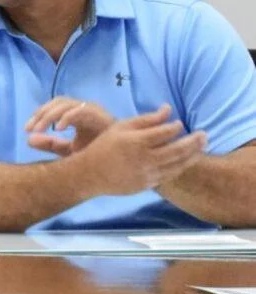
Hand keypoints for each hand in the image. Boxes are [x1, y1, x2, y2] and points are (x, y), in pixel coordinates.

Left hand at [25, 98, 115, 155]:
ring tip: (41, 128)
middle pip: (57, 102)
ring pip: (66, 104)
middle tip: (31, 128)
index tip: (27, 130)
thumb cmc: (99, 153)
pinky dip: (68, 117)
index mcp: (75, 115)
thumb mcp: (70, 151)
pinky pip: (81, 110)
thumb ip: (51, 144)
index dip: (38, 116)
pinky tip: (58, 128)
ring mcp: (92, 110)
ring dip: (51, 114)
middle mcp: (83, 109)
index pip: (52, 108)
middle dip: (42, 114)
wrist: (123, 160)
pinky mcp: (101, 115)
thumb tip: (28, 140)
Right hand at [72, 104, 205, 195]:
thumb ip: (146, 119)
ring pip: (178, 165)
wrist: (90, 174)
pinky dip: (181, 166)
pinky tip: (186, 160)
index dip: (176, 127)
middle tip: (204, 135)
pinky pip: (170, 175)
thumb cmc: (104, 146)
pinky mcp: (149, 184)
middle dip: (194, 142)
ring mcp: (148, 173)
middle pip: (178, 149)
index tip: (179, 124)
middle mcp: (145, 158)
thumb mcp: (121, 127)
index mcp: (137, 141)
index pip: (166, 132)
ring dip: (193, 155)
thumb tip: (168, 109)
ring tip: (202, 147)